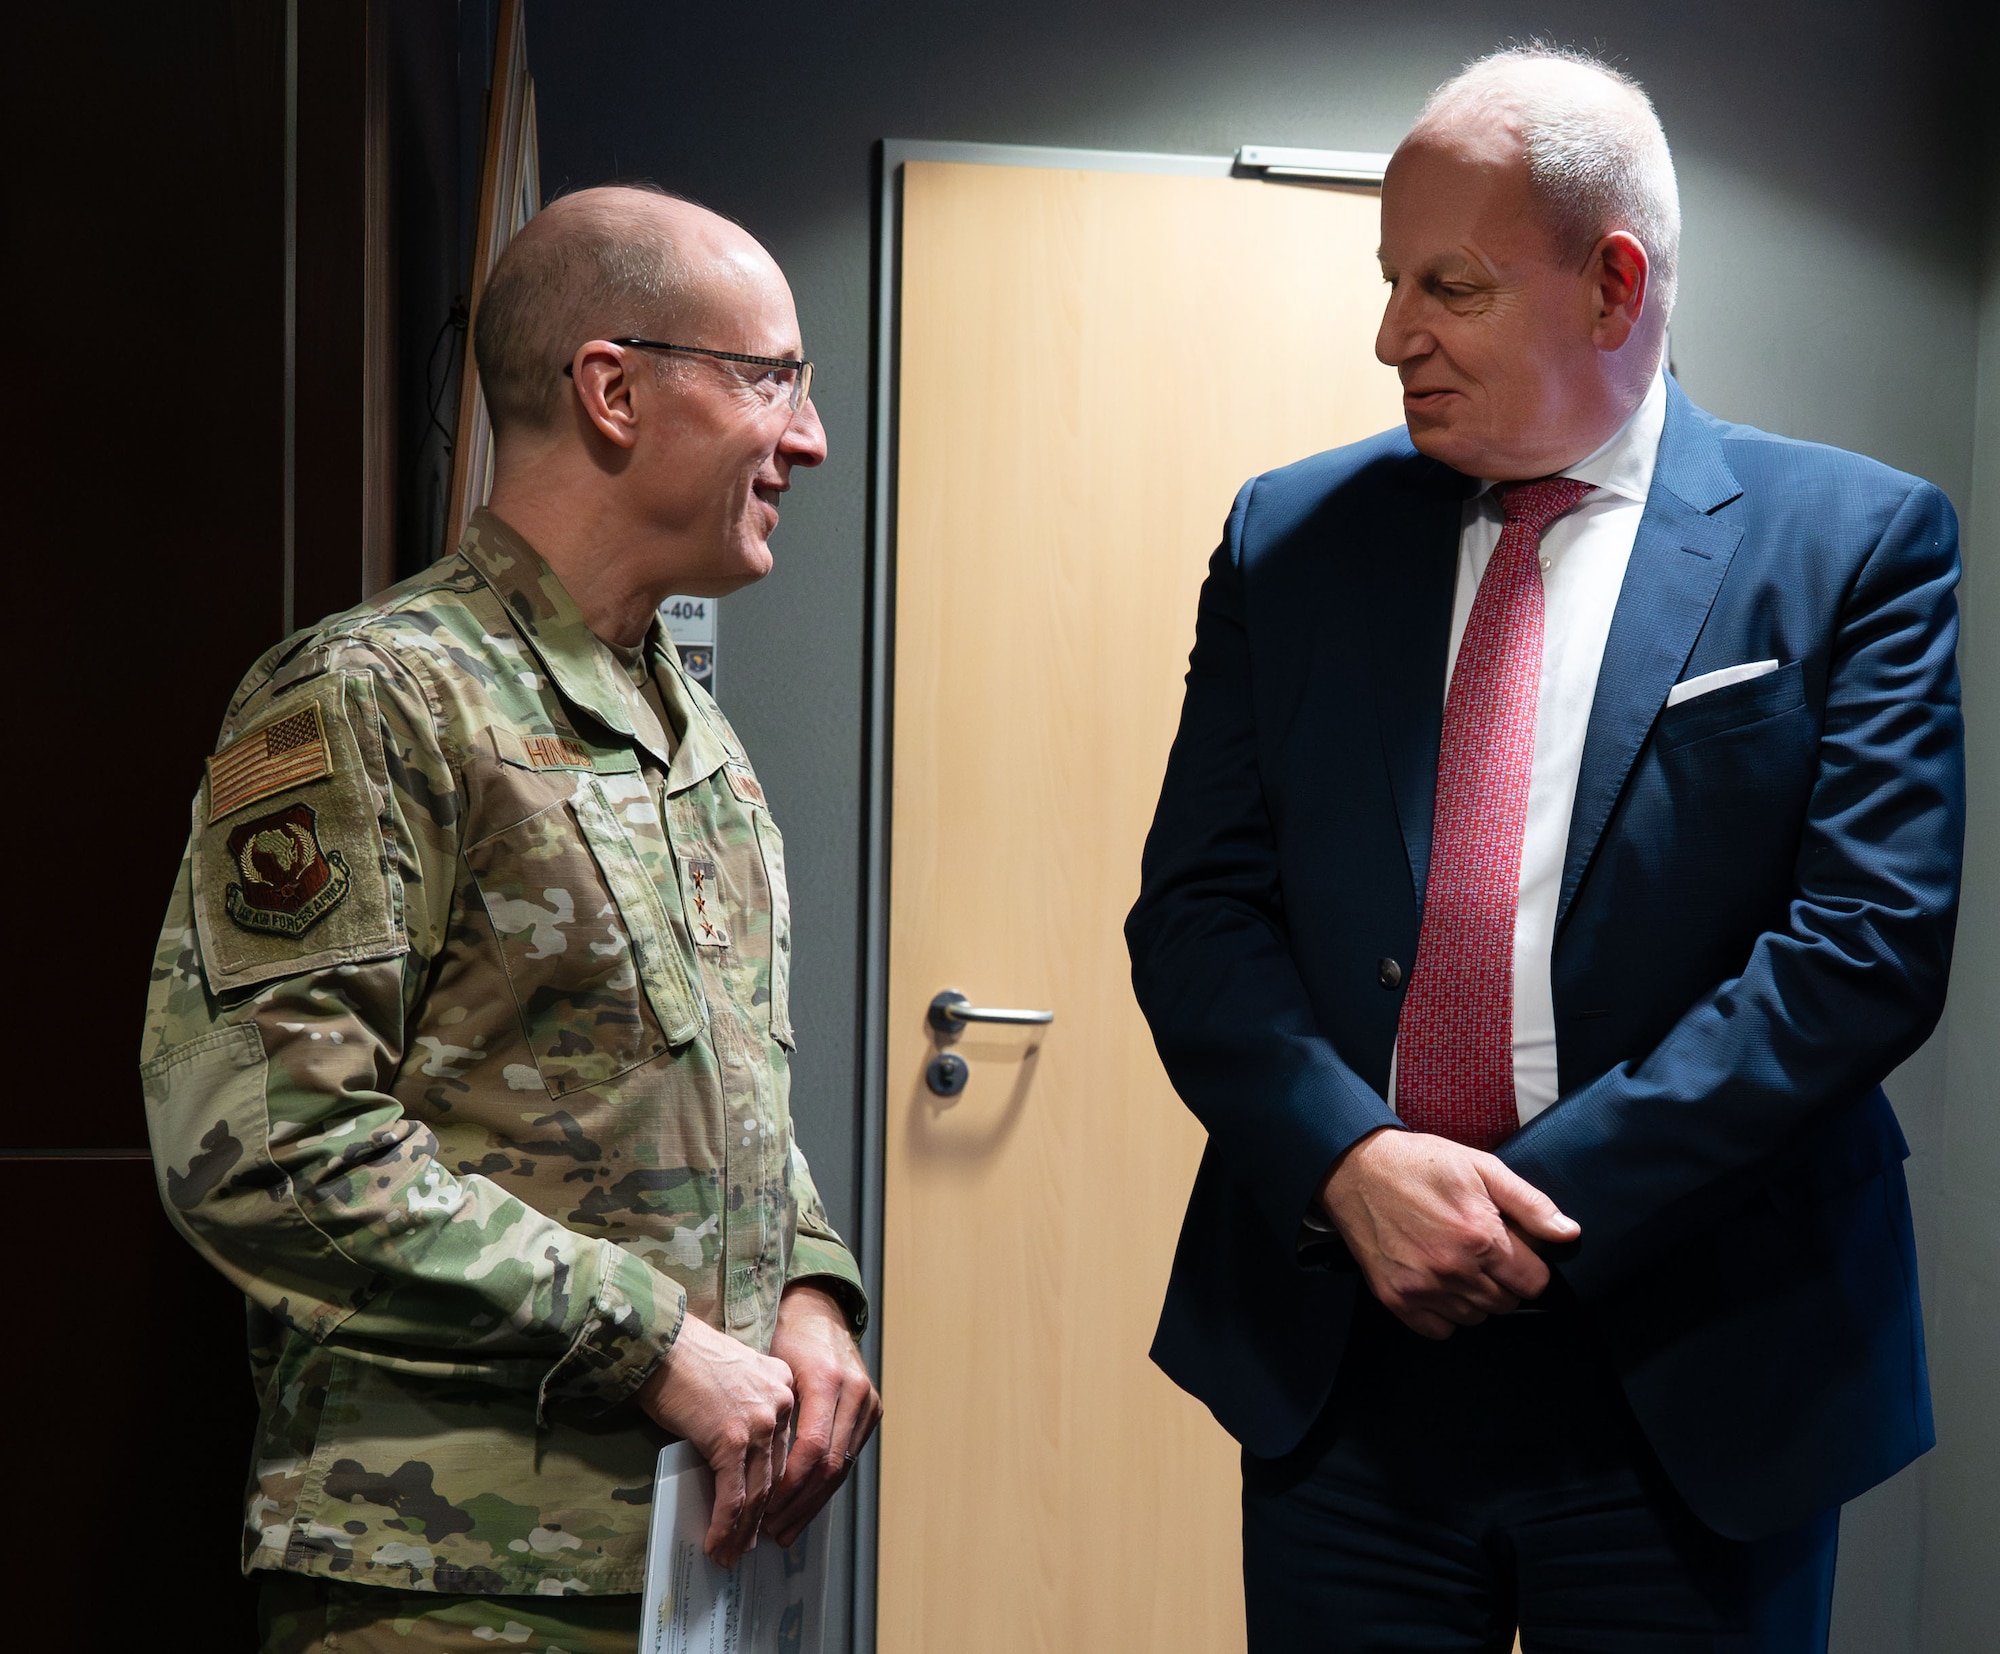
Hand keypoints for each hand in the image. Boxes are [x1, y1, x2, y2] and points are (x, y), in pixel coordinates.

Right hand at [635, 1312, 796, 1566]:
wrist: (660, 1343)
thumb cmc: (684, 1358)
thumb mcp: (732, 1375)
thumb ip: (747, 1406)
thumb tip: (738, 1453)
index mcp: (782, 1384)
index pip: (786, 1445)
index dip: (777, 1486)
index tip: (769, 1512)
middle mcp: (779, 1402)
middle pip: (776, 1472)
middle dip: (763, 1515)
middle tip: (750, 1543)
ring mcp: (759, 1422)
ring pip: (757, 1490)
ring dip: (743, 1529)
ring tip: (731, 1553)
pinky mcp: (731, 1439)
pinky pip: (732, 1494)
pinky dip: (724, 1524)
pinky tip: (716, 1543)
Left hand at [762, 1284, 881, 1546]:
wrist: (820, 1311)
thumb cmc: (785, 1337)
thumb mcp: (771, 1367)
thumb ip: (765, 1411)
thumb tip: (736, 1466)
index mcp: (826, 1378)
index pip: (811, 1447)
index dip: (788, 1484)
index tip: (762, 1510)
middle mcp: (854, 1391)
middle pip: (830, 1465)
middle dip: (799, 1503)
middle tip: (770, 1530)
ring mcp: (867, 1402)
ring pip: (842, 1468)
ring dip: (812, 1503)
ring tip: (784, 1529)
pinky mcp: (872, 1411)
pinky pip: (848, 1458)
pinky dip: (825, 1486)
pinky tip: (804, 1506)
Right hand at [1318, 1127, 1579, 1338]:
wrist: (1355, 1169)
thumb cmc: (1420, 1163)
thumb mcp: (1482, 1168)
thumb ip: (1530, 1204)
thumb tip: (1569, 1234)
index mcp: (1480, 1237)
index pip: (1534, 1284)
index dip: (1529, 1266)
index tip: (1513, 1251)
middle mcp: (1453, 1269)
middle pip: (1505, 1304)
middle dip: (1503, 1281)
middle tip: (1482, 1252)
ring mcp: (1422, 1288)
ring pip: (1475, 1318)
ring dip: (1474, 1298)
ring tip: (1457, 1262)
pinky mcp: (1396, 1298)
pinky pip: (1439, 1329)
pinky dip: (1444, 1313)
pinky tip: (1436, 1281)